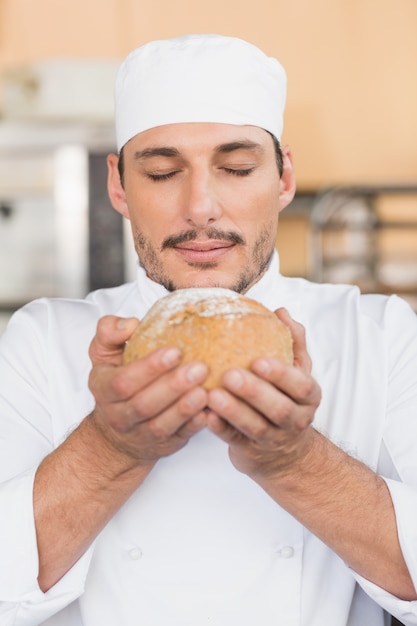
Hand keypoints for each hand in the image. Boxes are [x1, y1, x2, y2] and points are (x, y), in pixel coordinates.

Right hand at [88, 315, 208, 466]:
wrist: (117, 434)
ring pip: (161, 425)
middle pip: (144, 404)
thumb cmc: (117, 383)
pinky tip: (208, 412)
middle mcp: (120, 415)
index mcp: (104, 389)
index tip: (174, 351)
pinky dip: (193, 426)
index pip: (123, 381)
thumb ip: (110, 333)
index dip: (149, 368)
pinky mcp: (163, 446)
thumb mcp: (105, 355)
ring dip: (184, 408)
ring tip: (205, 390)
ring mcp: (141, 434)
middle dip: (173, 386)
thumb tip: (130, 325)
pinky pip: (178, 438)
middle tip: (200, 367)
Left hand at [205, 308, 320, 479]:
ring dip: (233, 411)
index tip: (258, 361)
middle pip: (278, 409)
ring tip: (212, 395)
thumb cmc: (286, 398)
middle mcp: (295, 419)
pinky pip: (234, 441)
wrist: (284, 452)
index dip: (281, 375)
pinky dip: (220, 429)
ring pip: (255, 427)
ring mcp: (273, 438)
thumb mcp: (298, 371)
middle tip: (230, 375)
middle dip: (254, 392)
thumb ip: (293, 342)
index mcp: (308, 397)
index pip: (300, 386)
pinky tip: (205, 415)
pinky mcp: (250, 450)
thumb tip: (281, 312)